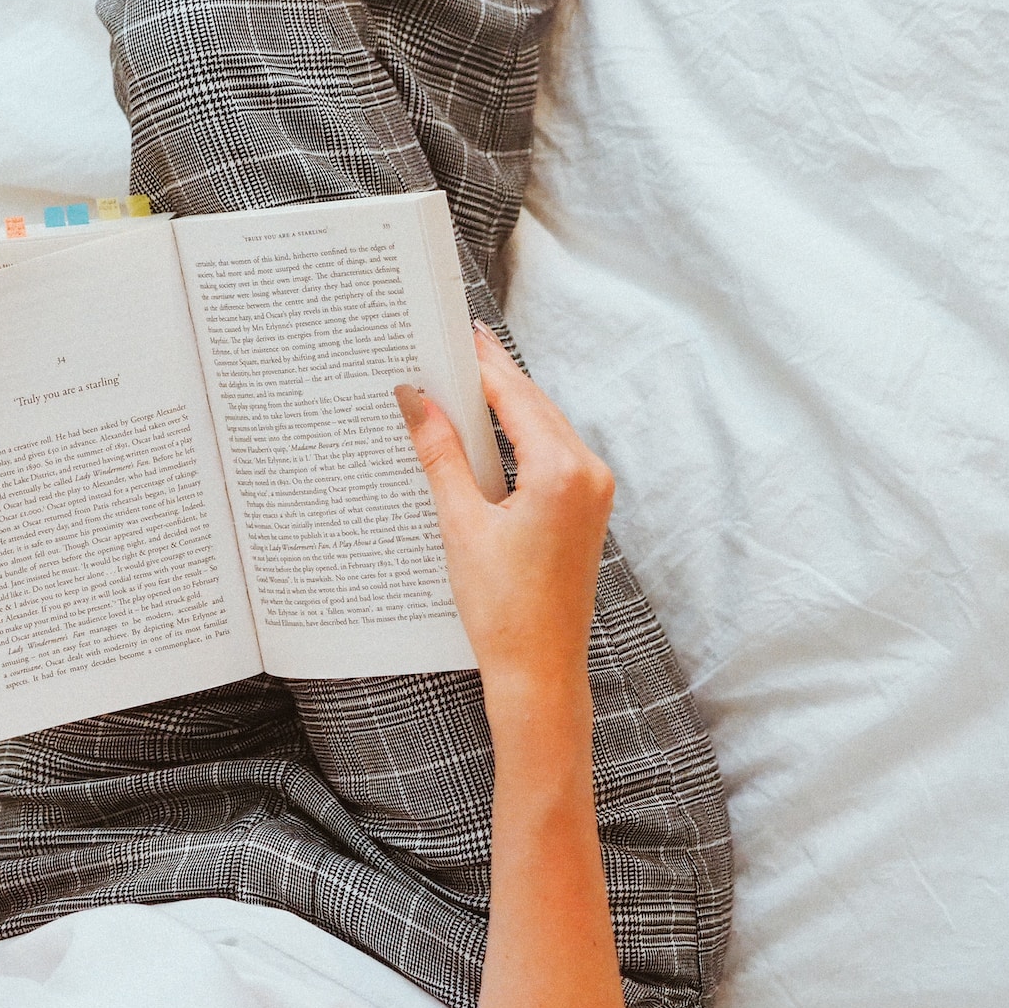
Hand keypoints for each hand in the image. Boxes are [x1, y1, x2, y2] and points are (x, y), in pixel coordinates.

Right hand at [395, 324, 612, 695]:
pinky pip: (551, 455)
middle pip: (533, 405)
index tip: (451, 335)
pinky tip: (485, 433)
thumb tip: (415, 401)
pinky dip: (518, 437)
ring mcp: (593, 491)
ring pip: (543, 427)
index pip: (514, 396)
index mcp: (562, 471)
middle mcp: (589, 473)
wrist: (539, 672)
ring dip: (504, 406)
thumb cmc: (503, 609)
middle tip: (450, 347)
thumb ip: (440, 455)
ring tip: (460, 382)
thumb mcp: (461, 525)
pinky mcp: (586, 510)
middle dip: (491, 378)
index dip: (479, 364)